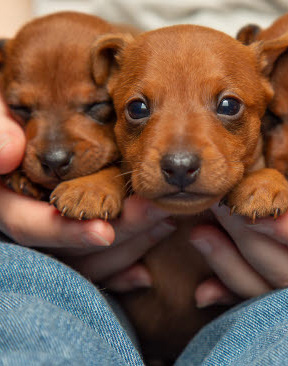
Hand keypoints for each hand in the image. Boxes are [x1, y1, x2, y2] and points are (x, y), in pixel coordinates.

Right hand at [0, 94, 173, 285]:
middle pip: (74, 247)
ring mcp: (57, 235)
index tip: (104, 232)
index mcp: (10, 201)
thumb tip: (9, 153)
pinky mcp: (77, 238)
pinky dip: (120, 272)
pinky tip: (145, 274)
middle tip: (158, 212)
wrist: (28, 129)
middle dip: (120, 232)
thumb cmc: (13, 120)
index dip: (67, 232)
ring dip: (130, 245)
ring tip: (167, 221)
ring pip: (90, 259)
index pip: (30, 226)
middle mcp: (34, 223)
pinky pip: (98, 267)